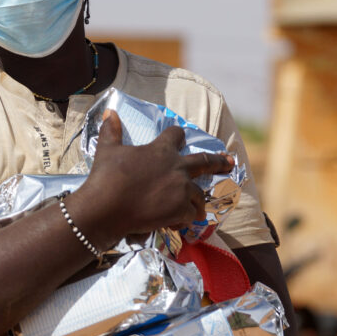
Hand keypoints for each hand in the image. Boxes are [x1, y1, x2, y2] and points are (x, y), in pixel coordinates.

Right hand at [75, 111, 233, 243]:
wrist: (106, 207)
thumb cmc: (107, 176)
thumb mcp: (108, 150)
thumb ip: (111, 131)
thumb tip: (108, 112)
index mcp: (161, 150)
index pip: (176, 135)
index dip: (177, 135)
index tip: (180, 135)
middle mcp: (177, 167)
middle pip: (205, 162)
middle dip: (219, 161)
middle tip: (230, 162)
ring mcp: (181, 189)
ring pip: (199, 193)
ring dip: (196, 200)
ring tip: (198, 208)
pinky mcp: (181, 210)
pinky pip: (191, 214)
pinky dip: (185, 218)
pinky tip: (177, 222)